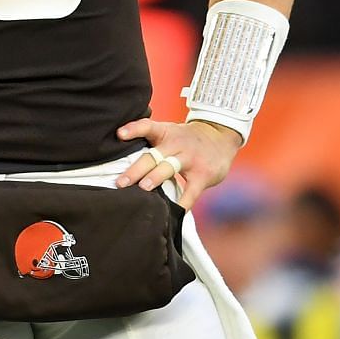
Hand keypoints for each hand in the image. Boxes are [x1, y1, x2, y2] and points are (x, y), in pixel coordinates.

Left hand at [114, 117, 242, 210]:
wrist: (220, 136)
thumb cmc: (186, 138)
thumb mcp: (169, 132)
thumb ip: (150, 141)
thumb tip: (120, 156)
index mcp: (165, 133)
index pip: (148, 127)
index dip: (133, 129)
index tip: (119, 134)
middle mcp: (176, 144)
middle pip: (153, 155)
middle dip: (136, 169)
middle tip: (120, 182)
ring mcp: (190, 159)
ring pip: (169, 168)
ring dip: (155, 178)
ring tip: (143, 189)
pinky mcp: (202, 175)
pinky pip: (191, 191)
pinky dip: (182, 202)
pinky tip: (172, 211)